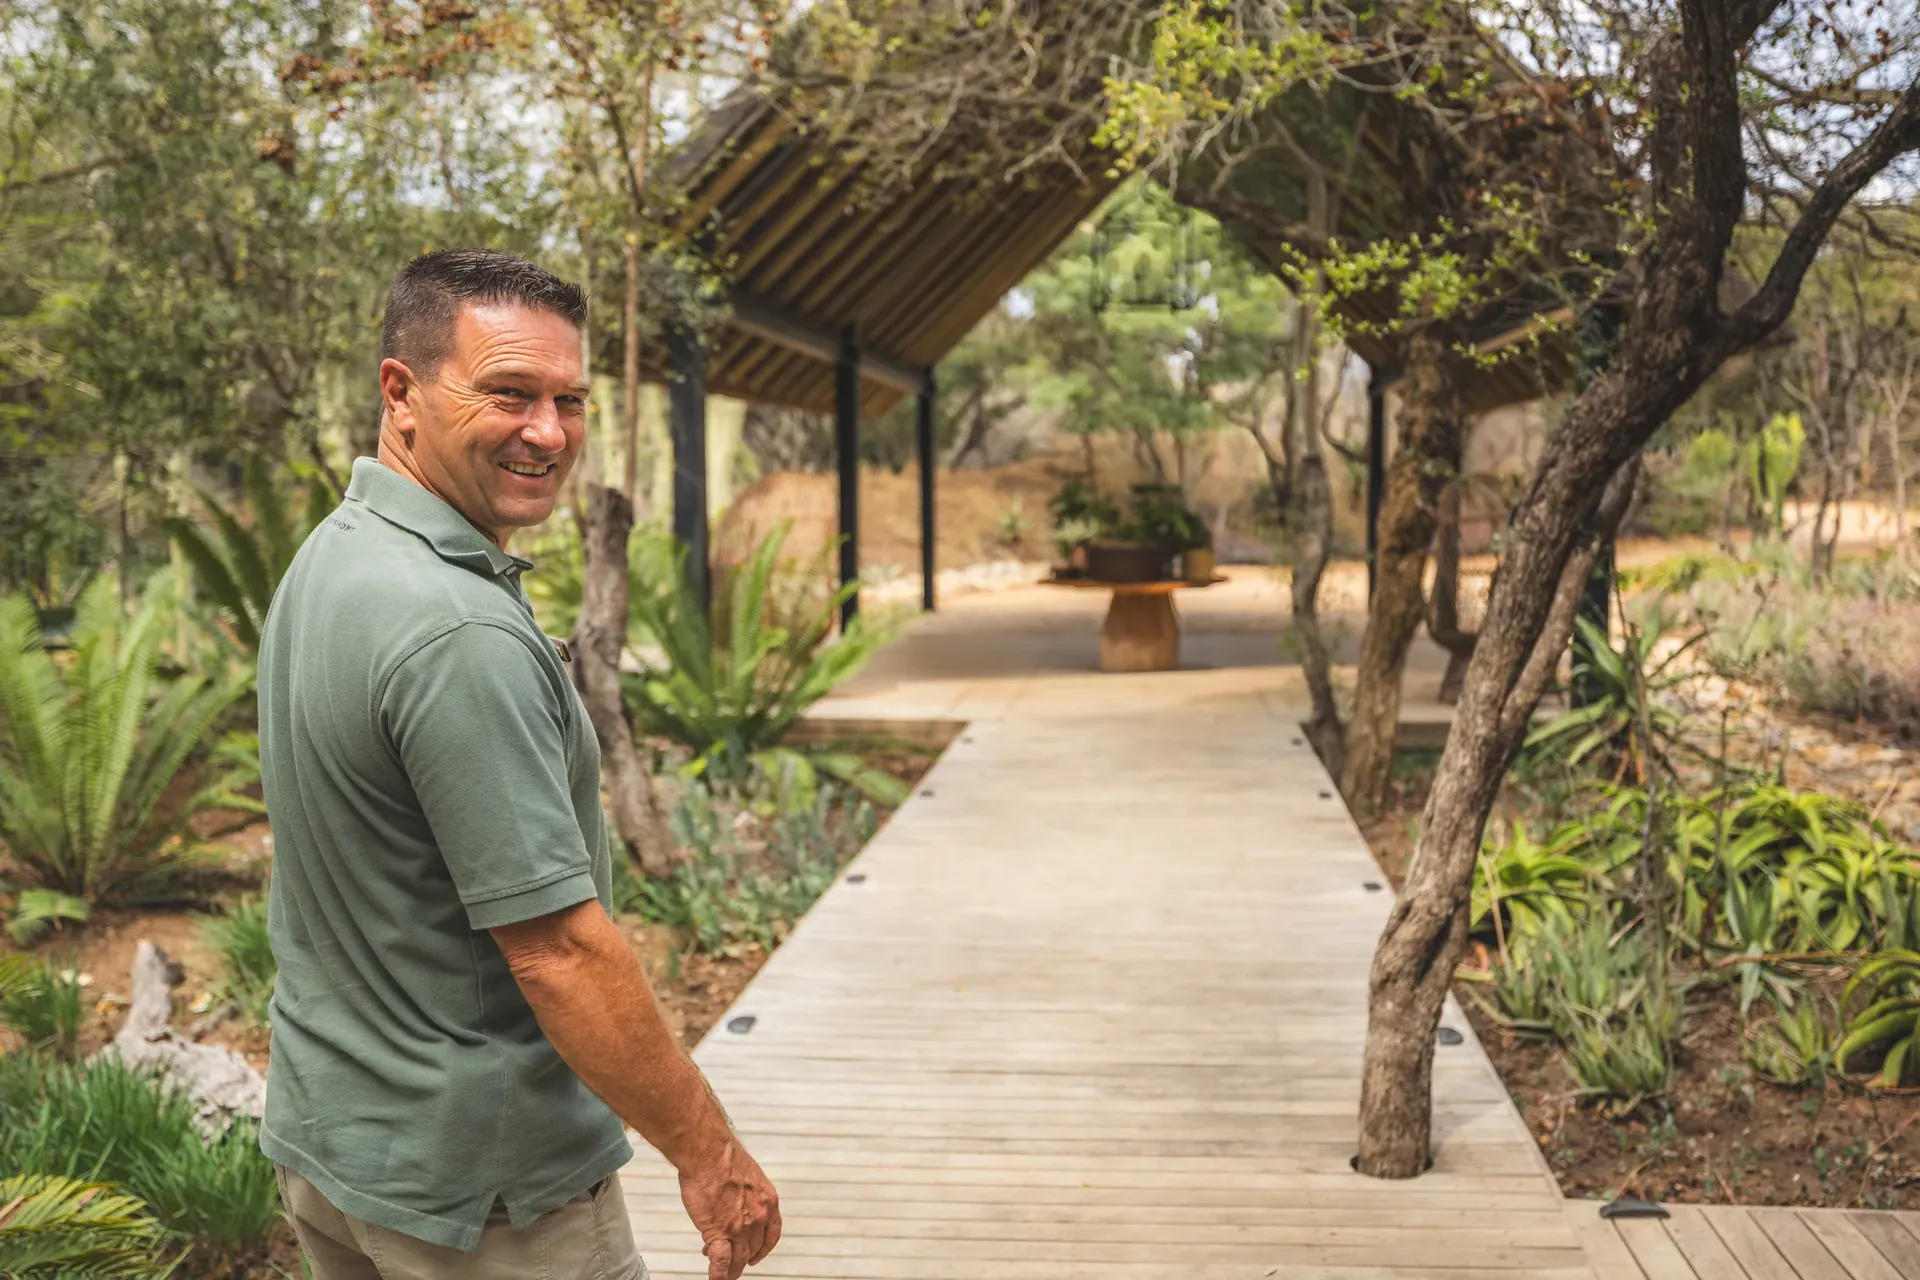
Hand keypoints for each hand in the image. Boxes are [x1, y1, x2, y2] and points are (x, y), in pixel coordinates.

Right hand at [677, 1138, 780, 1279]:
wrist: (708, 1153)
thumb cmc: (722, 1158)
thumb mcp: (747, 1176)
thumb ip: (745, 1196)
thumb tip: (734, 1207)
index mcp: (769, 1201)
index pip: (772, 1234)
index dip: (764, 1249)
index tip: (757, 1256)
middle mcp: (759, 1216)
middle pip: (754, 1248)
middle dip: (742, 1257)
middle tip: (731, 1261)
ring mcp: (741, 1227)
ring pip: (739, 1259)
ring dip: (731, 1270)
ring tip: (724, 1276)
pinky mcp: (720, 1232)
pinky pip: (721, 1261)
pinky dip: (719, 1274)